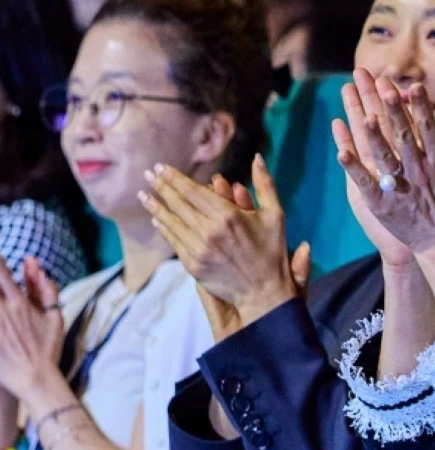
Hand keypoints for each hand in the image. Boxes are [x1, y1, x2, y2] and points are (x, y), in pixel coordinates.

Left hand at [0, 257, 64, 398]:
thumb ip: (47, 290)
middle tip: (0, 282)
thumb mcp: (55, 318)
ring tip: (2, 304)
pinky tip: (0, 321)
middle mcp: (2, 310)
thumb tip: (38, 269)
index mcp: (19, 302)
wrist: (34, 378)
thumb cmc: (47, 348)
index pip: (2, 271)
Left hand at [140, 155, 309, 326]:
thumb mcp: (276, 215)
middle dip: (161, 187)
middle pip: (178, 203)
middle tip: (148, 174)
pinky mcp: (193, 265)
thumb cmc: (272, 251)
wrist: (264, 292)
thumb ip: (265, 184)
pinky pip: (174, 241)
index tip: (161, 167)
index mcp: (228, 215)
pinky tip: (156, 219)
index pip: (193, 191)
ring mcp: (199, 249)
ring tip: (143, 194)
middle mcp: (209, 230)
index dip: (175, 178)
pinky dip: (163, 228)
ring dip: (155, 206)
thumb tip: (257, 157)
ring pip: (171, 222)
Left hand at [332, 69, 434, 259]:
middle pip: (403, 136)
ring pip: (385, 157)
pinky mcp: (383, 204)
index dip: (420, 106)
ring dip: (374, 136)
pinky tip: (341, 151)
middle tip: (382, 86)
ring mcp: (400, 188)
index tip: (412, 85)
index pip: (427, 127)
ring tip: (363, 115)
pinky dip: (353, 168)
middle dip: (393, 111)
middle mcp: (419, 171)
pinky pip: (366, 183)